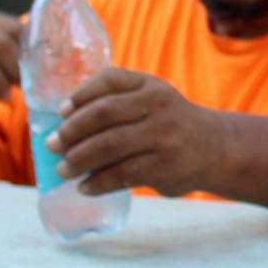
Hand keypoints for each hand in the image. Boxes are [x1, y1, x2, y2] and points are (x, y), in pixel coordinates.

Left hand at [51, 68, 224, 196]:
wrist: (214, 147)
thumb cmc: (168, 123)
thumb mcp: (151, 98)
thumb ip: (117, 100)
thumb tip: (63, 123)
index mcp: (149, 85)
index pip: (109, 80)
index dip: (80, 95)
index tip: (60, 112)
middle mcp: (159, 105)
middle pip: (104, 114)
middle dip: (71, 132)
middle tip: (53, 146)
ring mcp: (164, 136)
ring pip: (110, 145)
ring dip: (79, 159)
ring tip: (63, 170)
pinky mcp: (166, 165)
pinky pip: (123, 174)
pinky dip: (98, 182)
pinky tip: (85, 187)